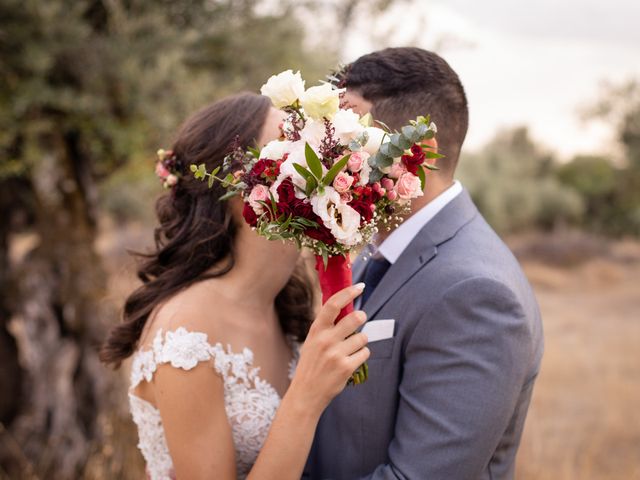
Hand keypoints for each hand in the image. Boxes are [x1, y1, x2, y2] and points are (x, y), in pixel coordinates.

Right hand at [287, 283, 369, 414]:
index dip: (348, 293)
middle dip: (361, 318)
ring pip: (363, 337)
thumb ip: (326, 326)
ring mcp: (336, 354)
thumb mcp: (312, 342)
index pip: (333, 305)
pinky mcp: (346, 367)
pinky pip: (365, 353)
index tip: (359, 287)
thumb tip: (345, 307)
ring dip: (361, 342)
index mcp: (316, 330)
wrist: (306, 394)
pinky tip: (351, 361)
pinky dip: (362, 355)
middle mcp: (325, 340)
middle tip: (360, 319)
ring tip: (350, 349)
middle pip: (355, 318)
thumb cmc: (311, 365)